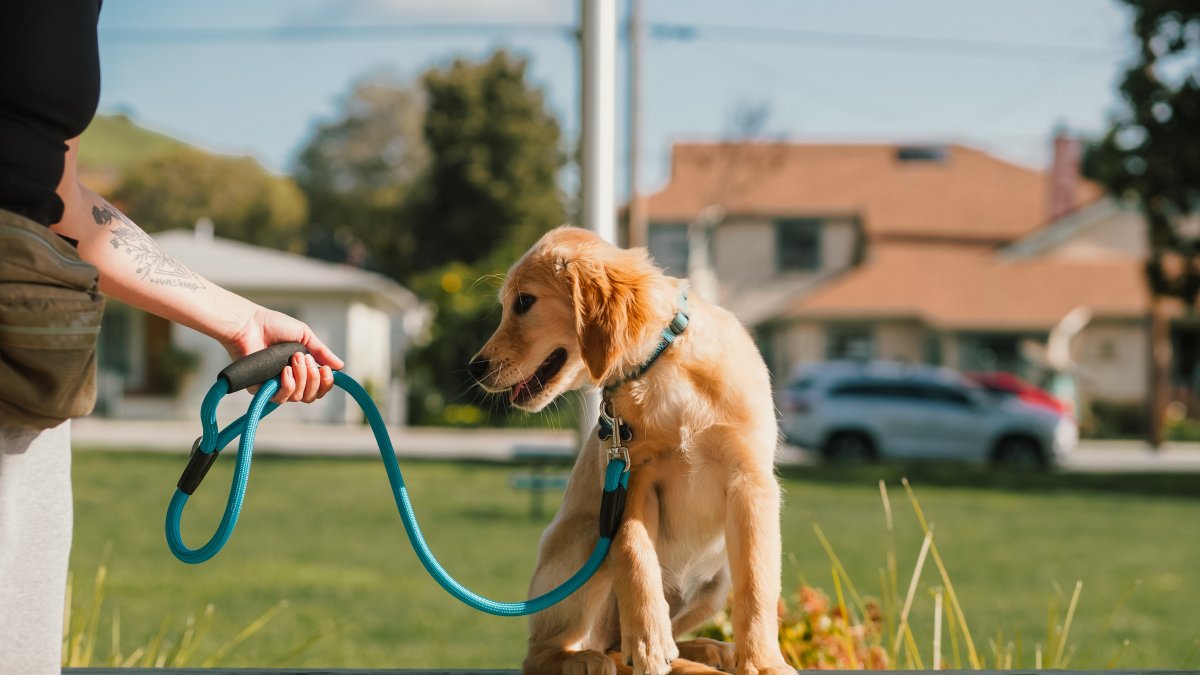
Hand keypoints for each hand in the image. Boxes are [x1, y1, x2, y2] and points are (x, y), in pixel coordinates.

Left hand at [221, 306, 344, 403]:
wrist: (250, 324)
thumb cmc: (274, 326)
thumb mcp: (304, 336)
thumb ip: (321, 352)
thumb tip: (340, 366)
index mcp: (301, 369)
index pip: (319, 388)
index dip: (326, 383)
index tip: (325, 370)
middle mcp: (290, 381)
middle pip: (311, 396)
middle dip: (313, 378)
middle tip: (304, 359)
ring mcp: (276, 386)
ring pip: (298, 397)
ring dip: (301, 378)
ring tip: (294, 359)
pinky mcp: (261, 390)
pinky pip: (281, 398)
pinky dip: (288, 384)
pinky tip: (285, 371)